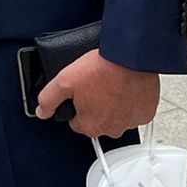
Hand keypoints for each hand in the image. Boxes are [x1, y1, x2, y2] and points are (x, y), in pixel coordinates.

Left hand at [35, 50, 159, 139]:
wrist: (131, 58)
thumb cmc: (101, 68)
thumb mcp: (64, 80)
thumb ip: (49, 98)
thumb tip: (41, 111)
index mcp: (90, 125)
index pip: (77, 123)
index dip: (77, 106)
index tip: (82, 93)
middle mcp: (111, 128)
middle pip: (98, 121)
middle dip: (96, 106)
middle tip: (97, 86)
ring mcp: (130, 122)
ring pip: (117, 117)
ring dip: (114, 105)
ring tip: (111, 84)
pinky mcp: (145, 113)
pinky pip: (135, 111)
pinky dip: (131, 102)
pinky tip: (126, 88)